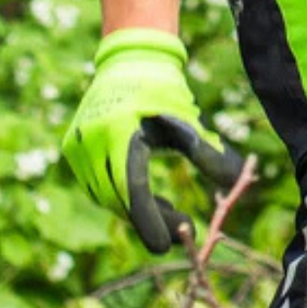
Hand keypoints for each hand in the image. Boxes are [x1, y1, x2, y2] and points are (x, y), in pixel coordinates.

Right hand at [60, 29, 244, 252]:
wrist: (129, 62)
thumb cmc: (164, 91)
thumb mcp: (187, 120)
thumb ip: (207, 152)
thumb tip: (234, 182)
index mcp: (119, 132)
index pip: (132, 189)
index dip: (150, 221)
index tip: (168, 245)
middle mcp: (91, 141)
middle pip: (119, 198)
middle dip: (151, 219)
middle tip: (184, 227)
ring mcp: (76, 146)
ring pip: (106, 196)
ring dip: (137, 209)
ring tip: (171, 210)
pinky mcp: (72, 149)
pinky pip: (97, 185)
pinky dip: (122, 195)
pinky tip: (148, 199)